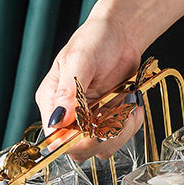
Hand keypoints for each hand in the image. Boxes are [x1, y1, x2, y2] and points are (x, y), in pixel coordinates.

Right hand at [35, 14, 144, 159]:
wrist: (122, 35)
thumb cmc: (95, 39)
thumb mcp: (80, 59)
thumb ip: (69, 91)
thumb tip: (58, 119)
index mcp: (52, 102)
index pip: (55, 139)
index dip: (74, 142)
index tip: (94, 129)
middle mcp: (69, 117)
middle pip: (80, 150)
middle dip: (102, 136)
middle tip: (116, 112)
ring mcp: (90, 122)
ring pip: (103, 148)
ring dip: (121, 129)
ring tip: (126, 102)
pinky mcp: (108, 122)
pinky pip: (120, 137)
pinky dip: (131, 123)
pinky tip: (130, 103)